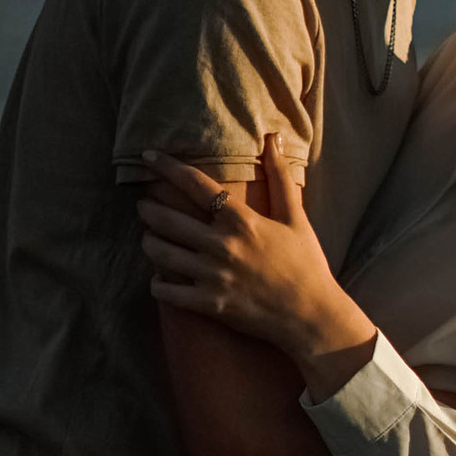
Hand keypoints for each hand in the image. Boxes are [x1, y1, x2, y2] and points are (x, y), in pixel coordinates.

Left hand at [141, 137, 374, 395]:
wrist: (312, 316)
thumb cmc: (306, 265)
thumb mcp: (296, 218)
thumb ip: (280, 178)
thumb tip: (273, 139)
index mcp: (242, 221)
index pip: (195, 184)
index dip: (167, 167)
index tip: (148, 157)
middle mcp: (223, 246)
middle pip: (167, 219)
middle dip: (148, 209)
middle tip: (143, 205)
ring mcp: (213, 276)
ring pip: (160, 253)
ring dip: (149, 242)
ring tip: (150, 239)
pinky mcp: (208, 304)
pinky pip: (166, 291)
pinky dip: (157, 283)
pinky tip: (160, 278)